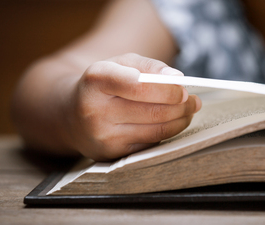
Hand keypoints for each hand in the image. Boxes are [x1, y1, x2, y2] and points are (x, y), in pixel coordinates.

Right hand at [65, 53, 200, 160]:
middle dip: (181, 106)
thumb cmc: (103, 84)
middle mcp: (95, 110)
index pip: (138, 85)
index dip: (166, 89)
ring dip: (180, 121)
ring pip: (155, 131)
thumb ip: (149, 65)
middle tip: (195, 101)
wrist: (70, 114)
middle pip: (153, 111)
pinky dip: (167, 133)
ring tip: (189, 111)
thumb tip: (177, 78)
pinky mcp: (110, 153)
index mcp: (96, 80)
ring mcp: (102, 136)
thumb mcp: (120, 63)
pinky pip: (150, 144)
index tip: (183, 88)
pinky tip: (173, 123)